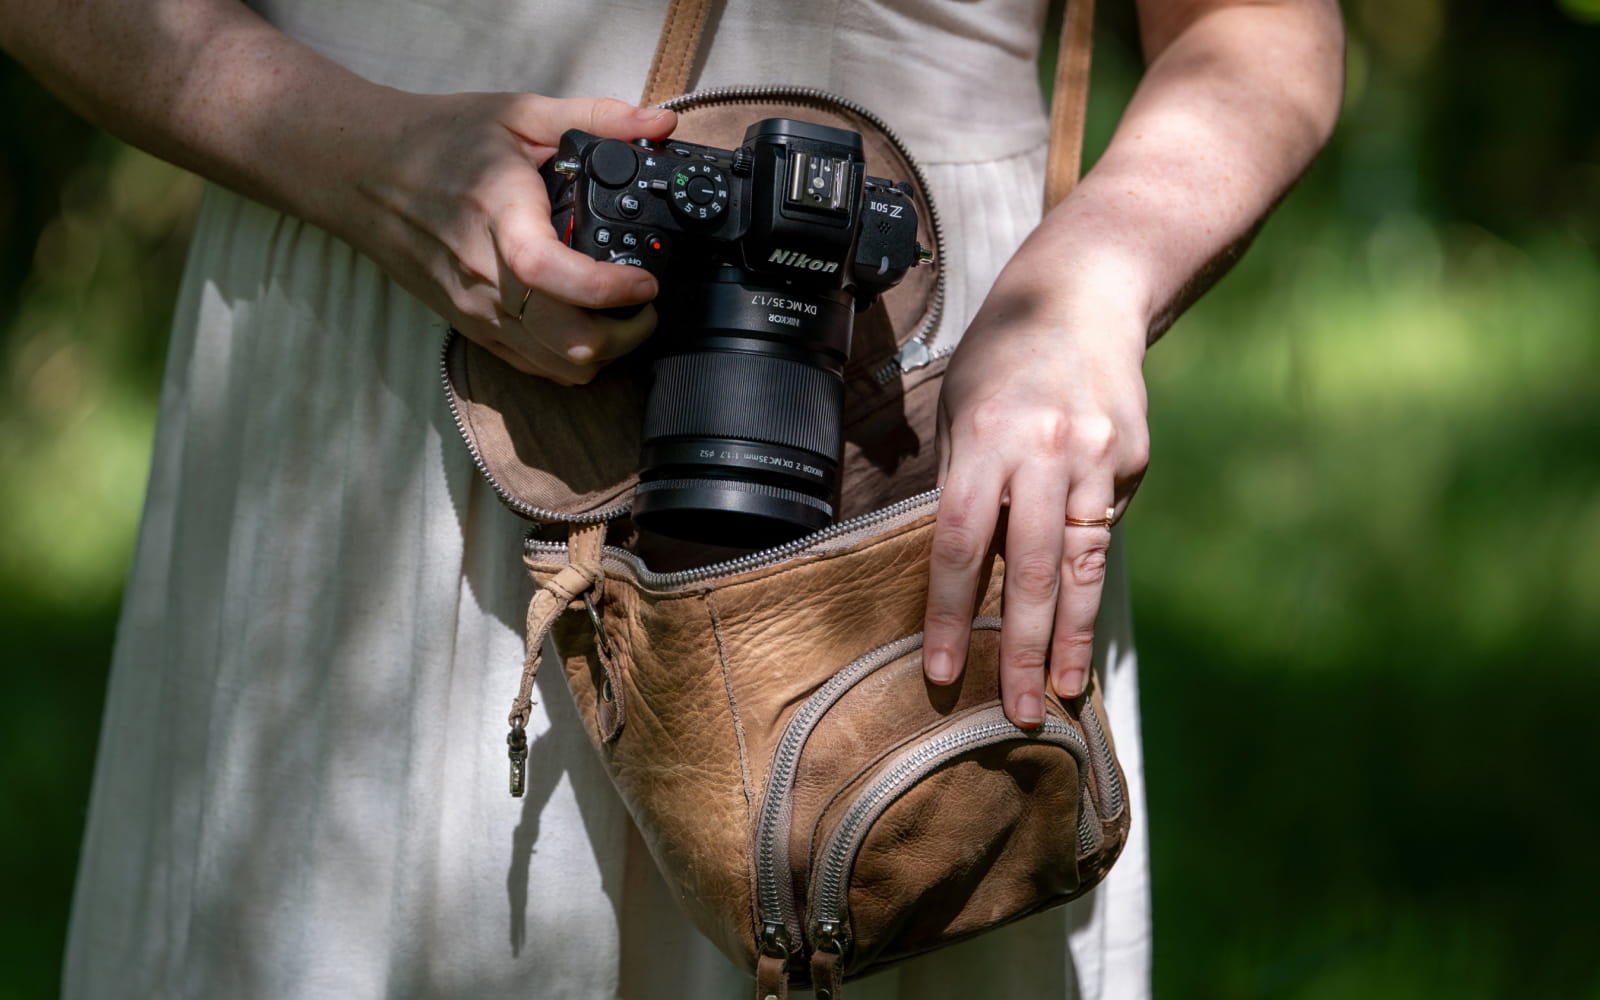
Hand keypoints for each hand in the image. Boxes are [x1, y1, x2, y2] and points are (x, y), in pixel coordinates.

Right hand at [340, 92, 676, 383]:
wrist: (362, 171)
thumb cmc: (439, 139)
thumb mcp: (519, 112)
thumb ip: (596, 117)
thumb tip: (659, 125)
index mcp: (500, 215)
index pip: (551, 273)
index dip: (608, 289)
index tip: (645, 281)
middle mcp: (486, 276)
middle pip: (568, 343)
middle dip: (627, 333)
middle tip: (646, 300)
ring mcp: (477, 310)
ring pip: (557, 366)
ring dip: (605, 352)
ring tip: (624, 315)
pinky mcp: (471, 328)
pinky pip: (533, 366)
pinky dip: (571, 358)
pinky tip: (586, 323)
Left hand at [921, 263, 1148, 727]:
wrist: (1087, 292)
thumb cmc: (1003, 354)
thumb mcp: (959, 405)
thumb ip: (960, 484)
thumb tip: (955, 572)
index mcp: (987, 435)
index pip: (960, 544)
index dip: (950, 614)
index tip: (943, 672)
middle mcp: (1047, 449)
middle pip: (1031, 568)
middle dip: (1021, 649)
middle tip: (1019, 714)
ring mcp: (1099, 457)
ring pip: (1083, 565)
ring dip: (1072, 637)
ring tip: (1065, 694)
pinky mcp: (1133, 461)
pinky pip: (1103, 532)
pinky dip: (1089, 581)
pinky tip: (1079, 624)